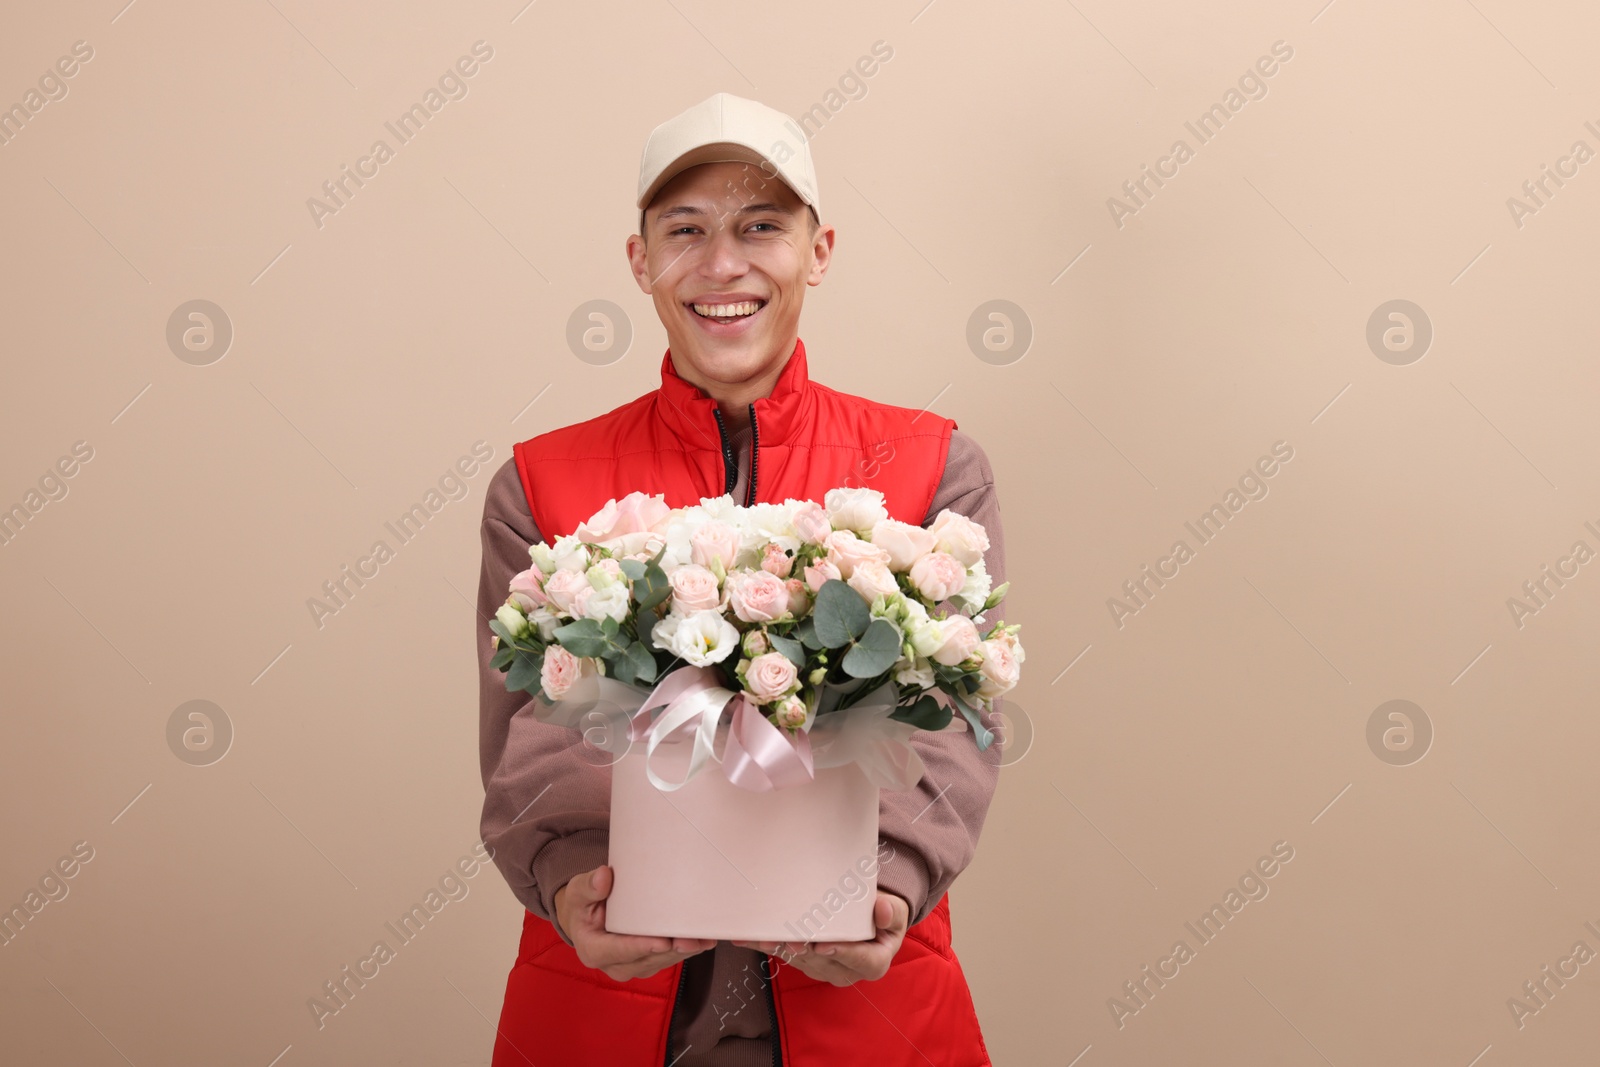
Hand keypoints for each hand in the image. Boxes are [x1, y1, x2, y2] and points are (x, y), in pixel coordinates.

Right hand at [553, 865, 716, 981]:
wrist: (588, 918)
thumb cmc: (584, 904)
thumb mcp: (577, 892)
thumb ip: (588, 886)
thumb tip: (603, 876)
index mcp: (594, 951)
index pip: (619, 951)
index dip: (642, 947)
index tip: (662, 942)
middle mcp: (616, 965)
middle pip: (648, 959)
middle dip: (671, 950)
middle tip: (692, 939)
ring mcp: (636, 966)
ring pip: (664, 961)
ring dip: (685, 951)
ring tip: (705, 937)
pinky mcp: (651, 962)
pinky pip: (671, 957)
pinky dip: (688, 949)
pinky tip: (705, 939)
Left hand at [731, 890, 908, 986]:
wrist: (872, 918)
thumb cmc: (884, 914)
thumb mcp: (896, 911)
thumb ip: (891, 912)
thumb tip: (882, 909)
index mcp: (874, 963)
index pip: (858, 959)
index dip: (841, 951)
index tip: (824, 944)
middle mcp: (846, 972)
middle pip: (822, 959)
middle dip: (802, 948)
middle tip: (785, 938)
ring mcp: (824, 969)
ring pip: (799, 959)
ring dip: (778, 947)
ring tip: (758, 936)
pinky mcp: (806, 963)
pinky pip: (786, 954)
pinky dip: (768, 945)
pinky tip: (747, 938)